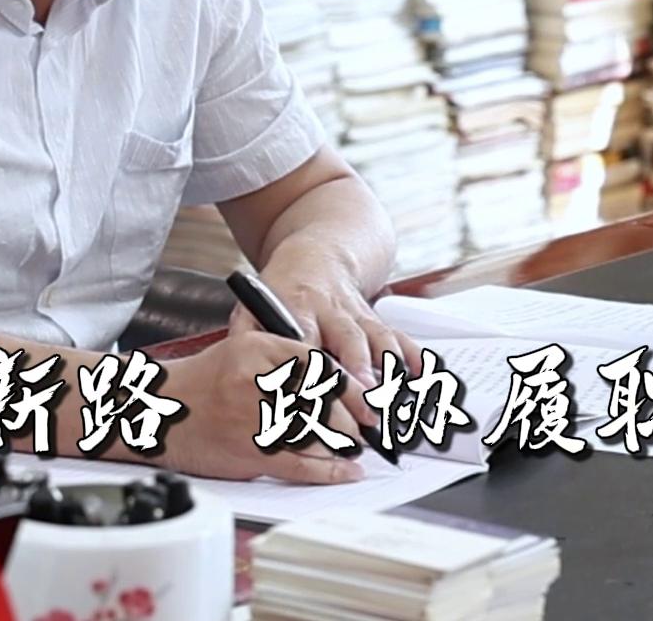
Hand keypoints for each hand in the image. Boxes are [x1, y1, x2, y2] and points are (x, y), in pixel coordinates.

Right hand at [149, 331, 367, 484]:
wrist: (155, 411)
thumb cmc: (202, 384)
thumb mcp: (242, 353)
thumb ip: (285, 362)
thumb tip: (339, 388)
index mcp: (255, 347)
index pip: (317, 364)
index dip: (350, 386)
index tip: (369, 400)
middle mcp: (254, 379)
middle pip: (322, 400)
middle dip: (350, 419)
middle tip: (368, 427)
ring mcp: (251, 417)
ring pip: (316, 433)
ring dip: (343, 445)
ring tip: (355, 448)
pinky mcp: (249, 452)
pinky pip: (301, 463)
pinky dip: (329, 470)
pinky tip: (345, 470)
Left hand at [227, 250, 422, 429]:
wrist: (317, 256)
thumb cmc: (282, 292)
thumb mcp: (255, 304)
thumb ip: (245, 332)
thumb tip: (234, 363)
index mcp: (296, 307)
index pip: (302, 340)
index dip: (308, 366)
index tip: (312, 393)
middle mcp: (329, 309)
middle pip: (346, 339)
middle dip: (358, 367)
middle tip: (366, 396)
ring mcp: (355, 313)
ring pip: (375, 336)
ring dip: (386, 363)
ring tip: (394, 392)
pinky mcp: (375, 317)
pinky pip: (397, 334)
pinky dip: (410, 353)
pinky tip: (419, 374)